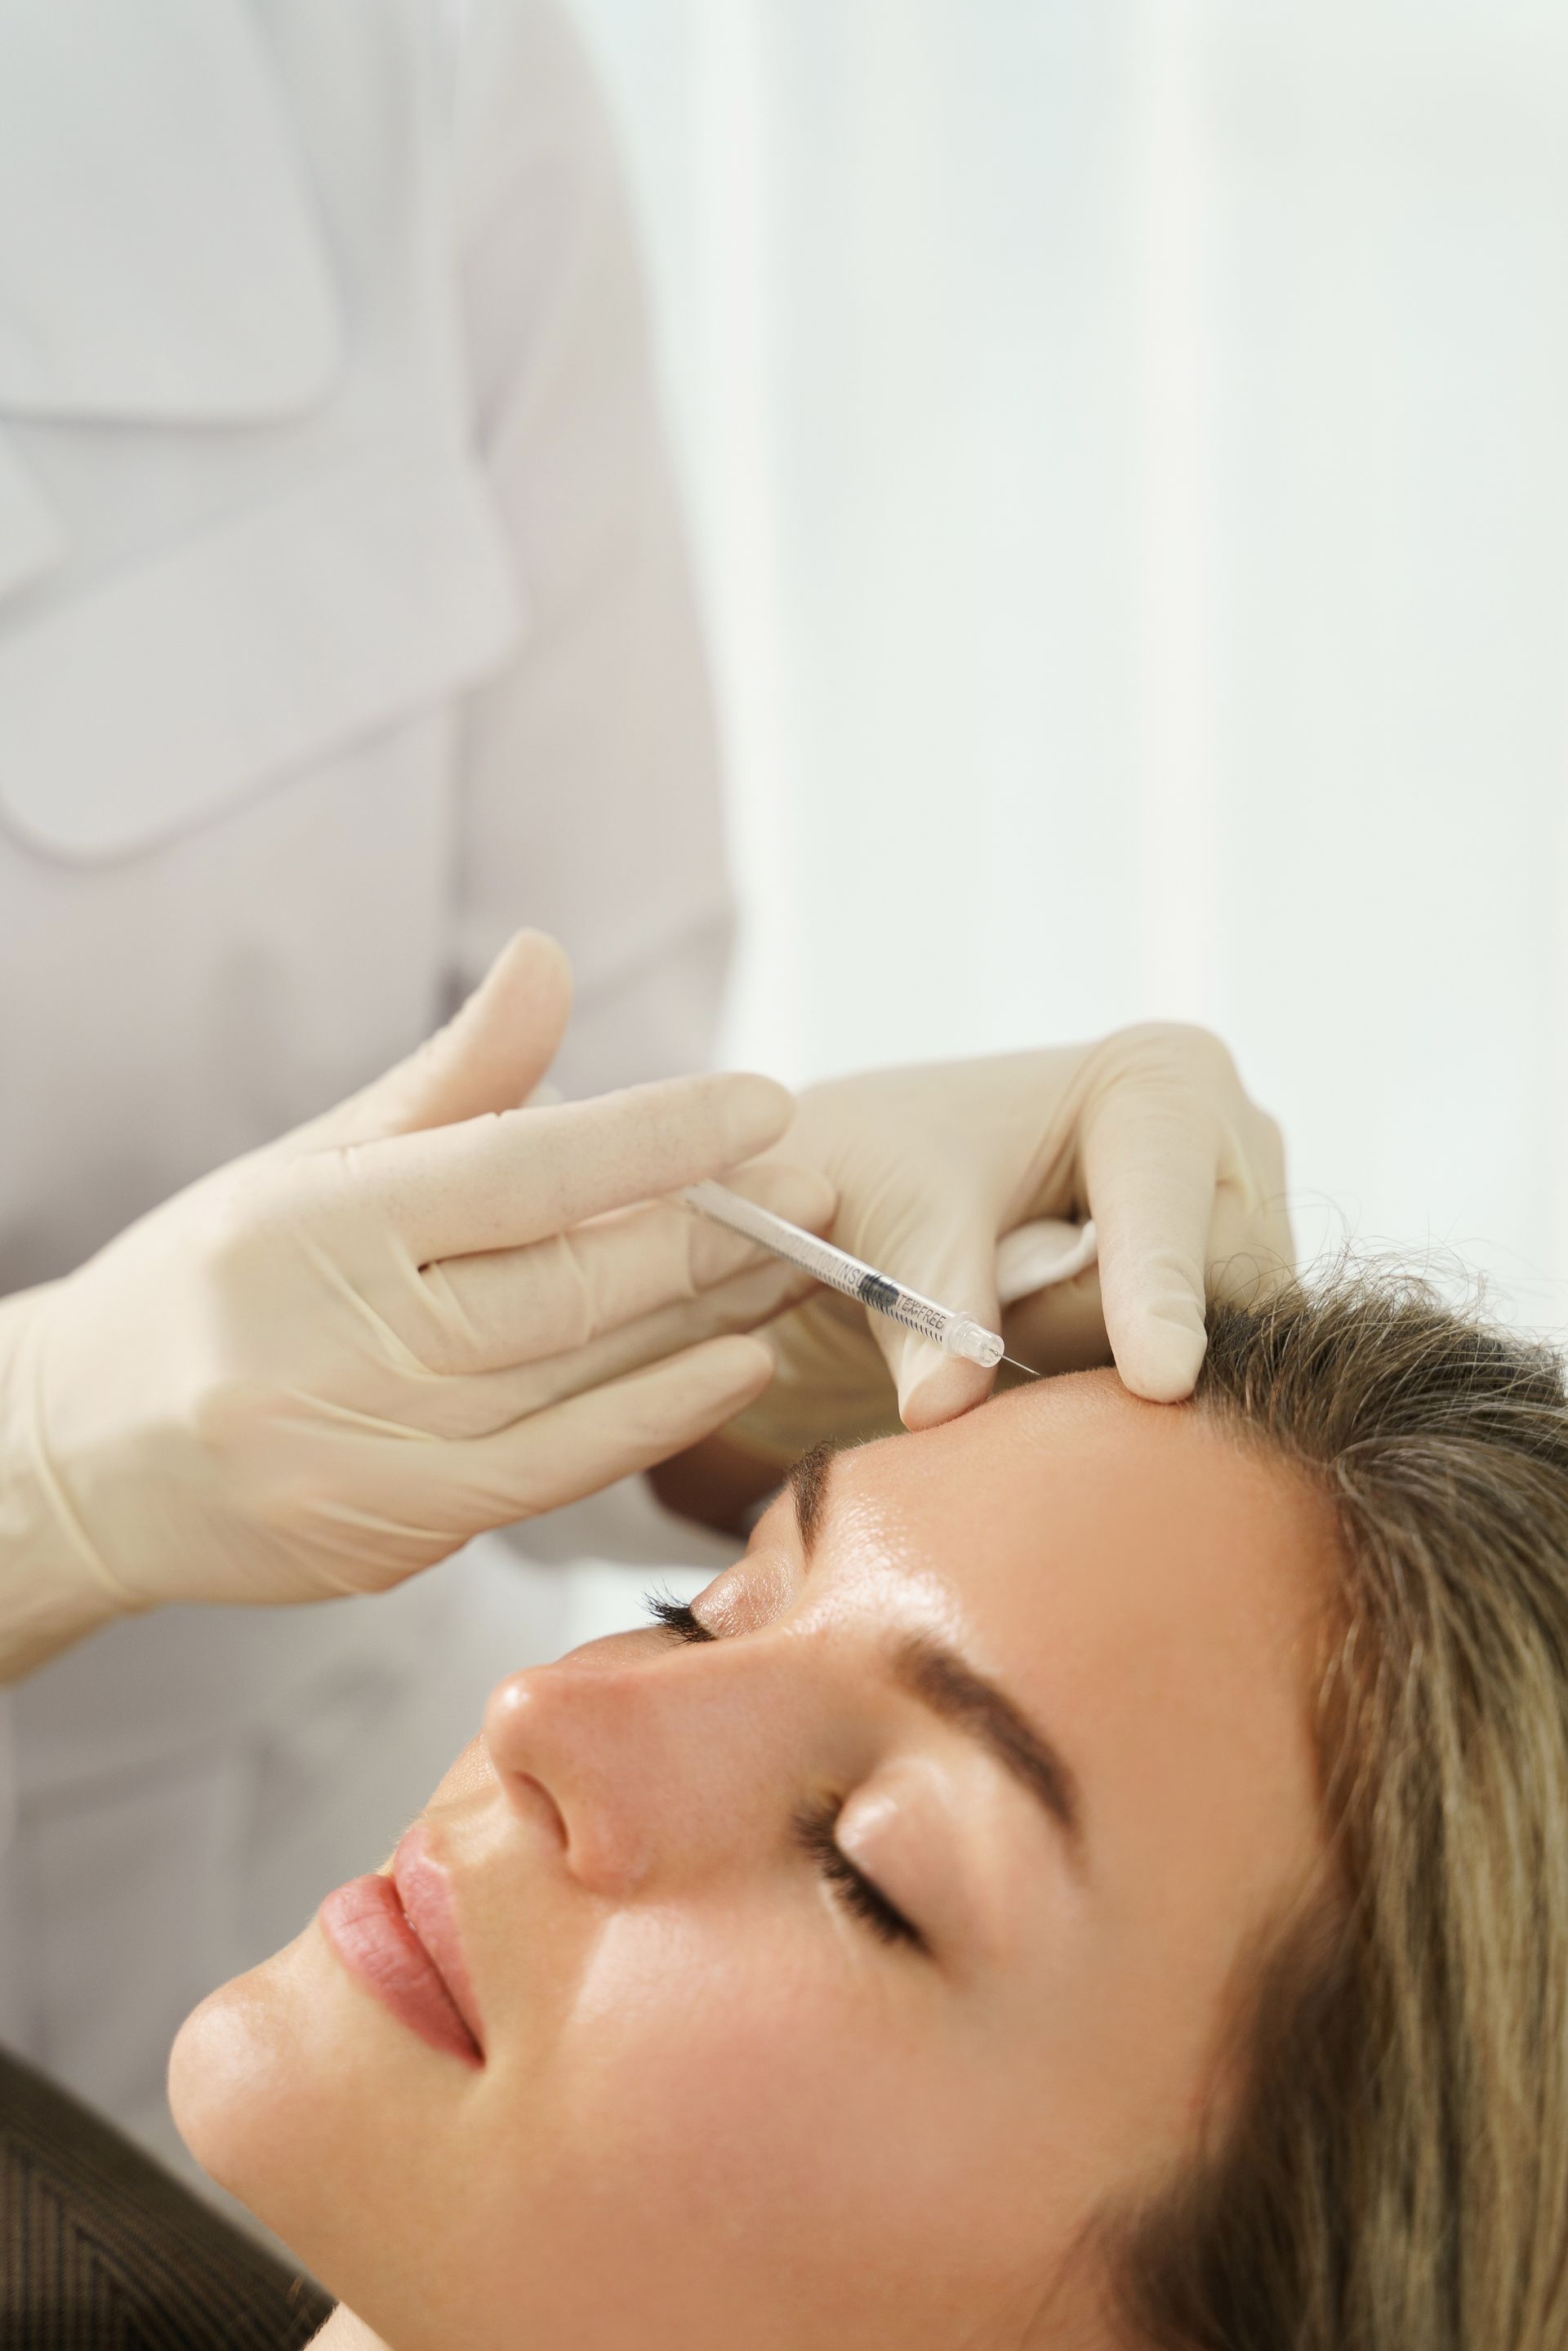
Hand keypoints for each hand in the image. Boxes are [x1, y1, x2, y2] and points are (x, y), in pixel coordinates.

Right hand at [0, 934, 827, 1676]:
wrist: (75, 1458)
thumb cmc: (207, 1285)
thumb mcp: (305, 1162)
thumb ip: (449, 1078)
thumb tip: (551, 957)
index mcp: (312, 1225)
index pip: (516, 1171)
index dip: (653, 1138)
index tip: (762, 1102)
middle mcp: (335, 1344)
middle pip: (567, 1284)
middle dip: (711, 1231)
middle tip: (817, 1183)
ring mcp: (361, 1456)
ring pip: (575, 1377)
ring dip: (707, 1318)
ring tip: (804, 1258)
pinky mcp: (388, 1538)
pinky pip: (551, 1474)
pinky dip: (652, 1418)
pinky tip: (734, 1366)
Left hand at [720, 1024, 1290, 1465]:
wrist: (889, 1199)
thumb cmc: (883, 1173)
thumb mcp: (887, 1220)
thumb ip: (927, 1304)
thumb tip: (941, 1402)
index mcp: (1164, 1081)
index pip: (1164, 1210)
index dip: (1158, 1295)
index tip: (1161, 1380)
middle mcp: (1236, 1150)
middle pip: (1196, 1305)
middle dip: (1080, 1336)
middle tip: (993, 1306)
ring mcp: (1250, 1234)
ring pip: (1202, 1360)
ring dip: (1094, 1371)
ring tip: (1019, 1310)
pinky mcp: (1239, 1308)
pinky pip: (1201, 1387)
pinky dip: (1114, 1386)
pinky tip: (1058, 1341)